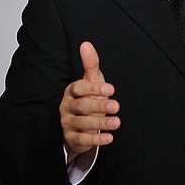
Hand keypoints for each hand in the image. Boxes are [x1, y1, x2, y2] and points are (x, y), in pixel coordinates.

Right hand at [59, 41, 118, 163]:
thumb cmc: (87, 97)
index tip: (111, 89)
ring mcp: (68, 123)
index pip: (79, 88)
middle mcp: (67, 107)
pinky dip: (96, 140)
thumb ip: (90, 64)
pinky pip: (82, 140)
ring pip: (82, 124)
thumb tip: (86, 44)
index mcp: (72, 91)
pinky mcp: (72, 139)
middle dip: (99, 106)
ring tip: (117, 122)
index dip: (93, 88)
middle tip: (116, 106)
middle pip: (82, 106)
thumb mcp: (91, 81)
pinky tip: (109, 138)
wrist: (77, 124)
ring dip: (100, 124)